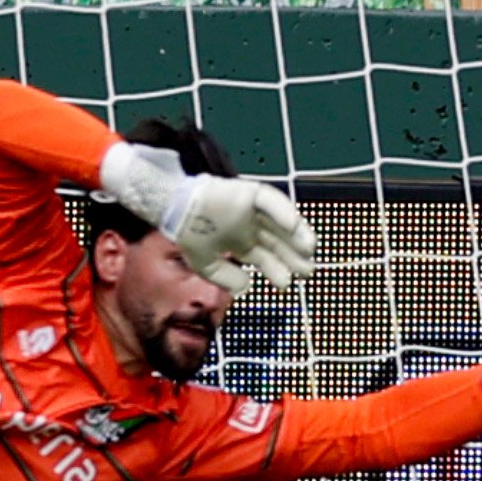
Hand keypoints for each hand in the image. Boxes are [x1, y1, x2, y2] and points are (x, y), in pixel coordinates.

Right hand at [97, 140, 315, 291]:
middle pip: (277, 242)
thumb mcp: (205, 264)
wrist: (172, 208)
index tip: (287, 284)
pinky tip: (292, 226)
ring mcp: (251, 209)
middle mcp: (249, 226)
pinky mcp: (248, 192)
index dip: (277, 269)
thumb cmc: (186, 233)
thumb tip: (245, 288)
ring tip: (309, 249)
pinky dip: (282, 211)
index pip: (265, 257)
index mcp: (240, 241)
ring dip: (295, 235)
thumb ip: (224, 277)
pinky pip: (270, 201)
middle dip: (293, 256)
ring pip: (280, 223)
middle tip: (307, 271)